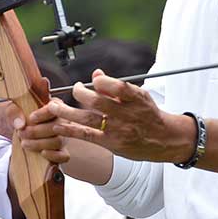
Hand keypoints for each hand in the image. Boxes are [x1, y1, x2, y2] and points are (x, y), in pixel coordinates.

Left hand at [17, 102, 70, 163]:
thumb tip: (20, 124)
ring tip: (25, 143)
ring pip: (59, 141)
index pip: (55, 108)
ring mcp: (63, 136)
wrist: (18, 130)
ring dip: (40, 144)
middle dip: (37, 132)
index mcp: (53, 105)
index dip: (43, 114)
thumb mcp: (12, 110)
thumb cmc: (18, 116)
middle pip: (57, 126)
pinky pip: (64, 155)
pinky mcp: (61, 150)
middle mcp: (62, 120)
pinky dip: (54, 155)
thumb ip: (14, 113)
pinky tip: (42, 153)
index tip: (31, 118)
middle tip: (22, 133)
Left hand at [45, 70, 193, 162]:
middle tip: (74, 88)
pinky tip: (58, 126)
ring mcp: (118, 130)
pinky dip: (71, 130)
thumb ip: (116, 86)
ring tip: (52, 106)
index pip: (117, 86)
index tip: (95, 80)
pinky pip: (87, 136)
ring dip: (66, 112)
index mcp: (135, 98)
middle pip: (98, 102)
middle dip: (80, 93)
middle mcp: (126, 114)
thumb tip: (96, 74)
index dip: (102, 82)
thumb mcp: (139, 96)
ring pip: (88, 119)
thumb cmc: (149, 114)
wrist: (165, 140)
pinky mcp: (112, 144)